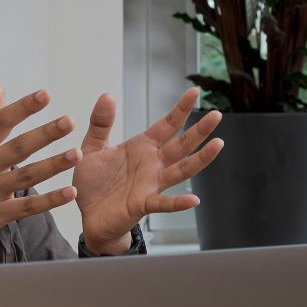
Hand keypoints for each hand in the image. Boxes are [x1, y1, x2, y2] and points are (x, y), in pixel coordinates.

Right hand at [0, 85, 80, 260]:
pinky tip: (69, 193)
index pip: (0, 123)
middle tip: (69, 121)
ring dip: (52, 166)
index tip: (44, 95)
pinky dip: (48, 202)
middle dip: (44, 134)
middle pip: (18, 147)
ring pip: (25, 176)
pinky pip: (26, 208)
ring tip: (76, 154)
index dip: (23, 108)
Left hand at [73, 87, 223, 252]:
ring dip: (200, 159)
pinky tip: (194, 200)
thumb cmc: (94, 184)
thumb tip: (108, 95)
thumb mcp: (92, 148)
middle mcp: (153, 164)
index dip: (180, 109)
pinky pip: (163, 202)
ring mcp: (151, 184)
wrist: (88, 216)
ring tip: (218, 144)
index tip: (195, 91)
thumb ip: (101, 123)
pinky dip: (178, 202)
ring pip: (181, 170)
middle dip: (199, 130)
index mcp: (142, 147)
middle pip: (182, 144)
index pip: (167, 125)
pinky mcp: (143, 204)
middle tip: (217, 114)